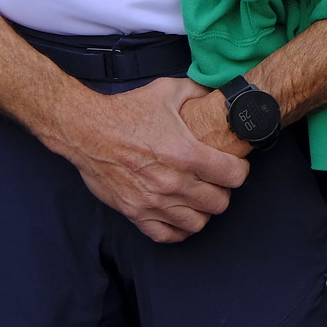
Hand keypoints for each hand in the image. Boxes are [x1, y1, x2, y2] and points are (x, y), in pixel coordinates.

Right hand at [51, 77, 249, 242]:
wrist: (85, 130)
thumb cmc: (127, 110)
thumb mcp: (169, 91)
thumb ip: (199, 91)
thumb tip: (219, 90)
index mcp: (186, 154)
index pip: (234, 176)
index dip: (240, 170)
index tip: (235, 165)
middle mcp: (172, 182)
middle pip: (219, 203)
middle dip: (224, 191)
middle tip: (217, 181)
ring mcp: (152, 201)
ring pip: (196, 223)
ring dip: (203, 211)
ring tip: (199, 197)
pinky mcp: (133, 212)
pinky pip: (166, 235)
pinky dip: (178, 229)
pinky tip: (180, 215)